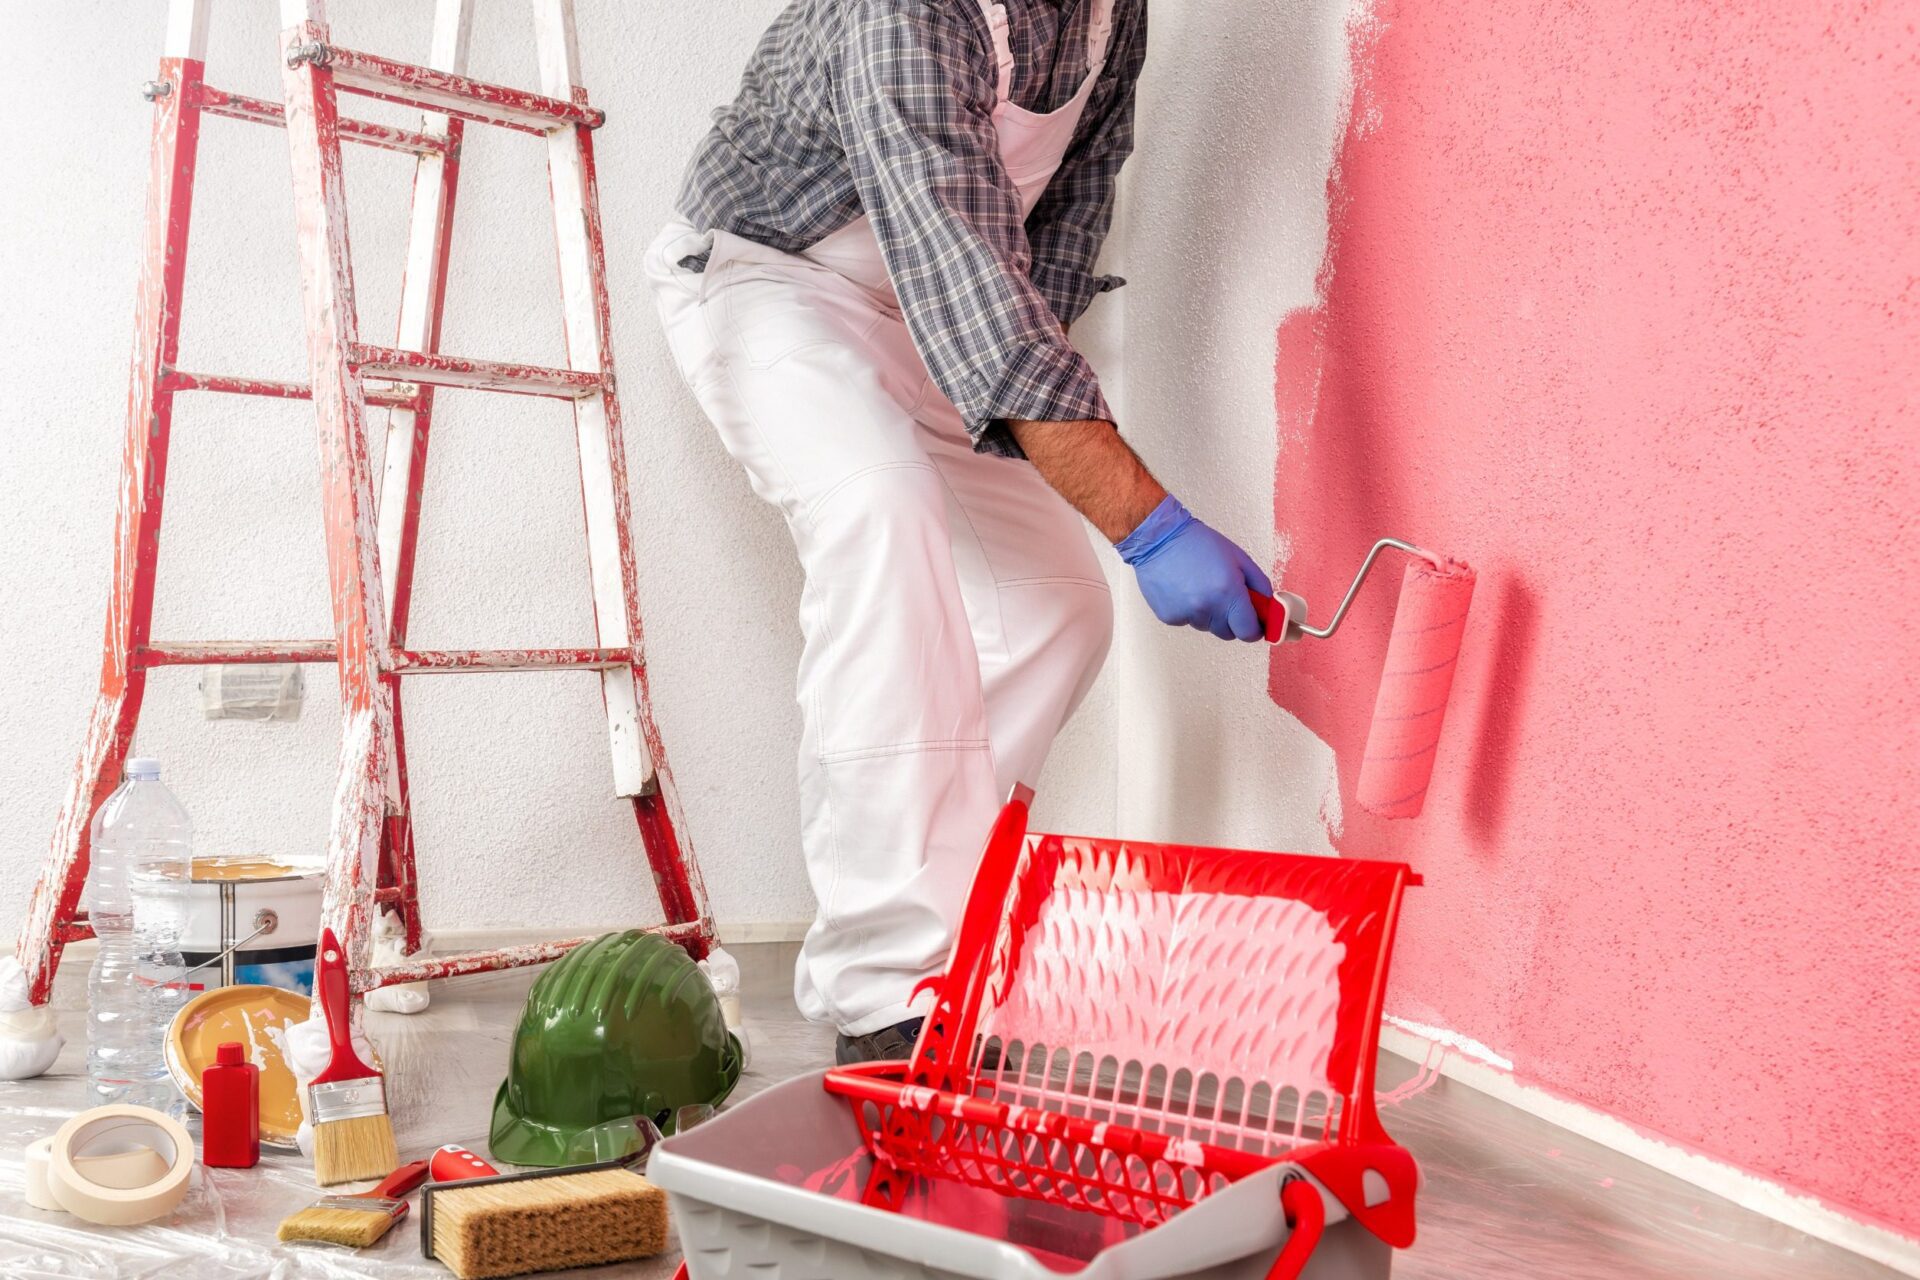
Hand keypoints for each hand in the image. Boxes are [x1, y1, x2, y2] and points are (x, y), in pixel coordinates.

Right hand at [1117, 496, 1272, 641]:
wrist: (1159, 539)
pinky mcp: (1169, 617)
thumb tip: (1269, 608)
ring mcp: (1186, 615)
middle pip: (1229, 633)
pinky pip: (1188, 622)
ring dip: (1209, 614)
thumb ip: (1259, 585)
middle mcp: (1208, 608)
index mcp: (1229, 593)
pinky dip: (1189, 611)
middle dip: (1232, 620)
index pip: (1249, 633)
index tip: (1254, 624)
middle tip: (1226, 598)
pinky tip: (1184, 590)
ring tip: (1200, 587)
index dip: (1254, 630)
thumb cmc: (1199, 543)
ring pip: (1207, 627)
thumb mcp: (1239, 558)